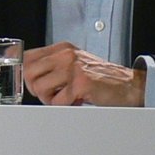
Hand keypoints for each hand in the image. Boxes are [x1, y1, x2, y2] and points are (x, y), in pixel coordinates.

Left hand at [23, 42, 145, 105]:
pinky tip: (77, 101)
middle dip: (36, 89)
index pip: (27, 57)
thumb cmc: (100, 79)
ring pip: (40, 88)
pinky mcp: (80, 83)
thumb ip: (52, 65)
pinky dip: (64, 106)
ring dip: (50, 99)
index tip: (34, 84)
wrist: (129, 86)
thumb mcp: (74, 64)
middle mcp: (66, 54)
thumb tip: (25, 74)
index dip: (26, 74)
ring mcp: (73, 67)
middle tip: (51, 94)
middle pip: (29, 73)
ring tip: (66, 98)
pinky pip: (57, 101)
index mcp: (62, 48)